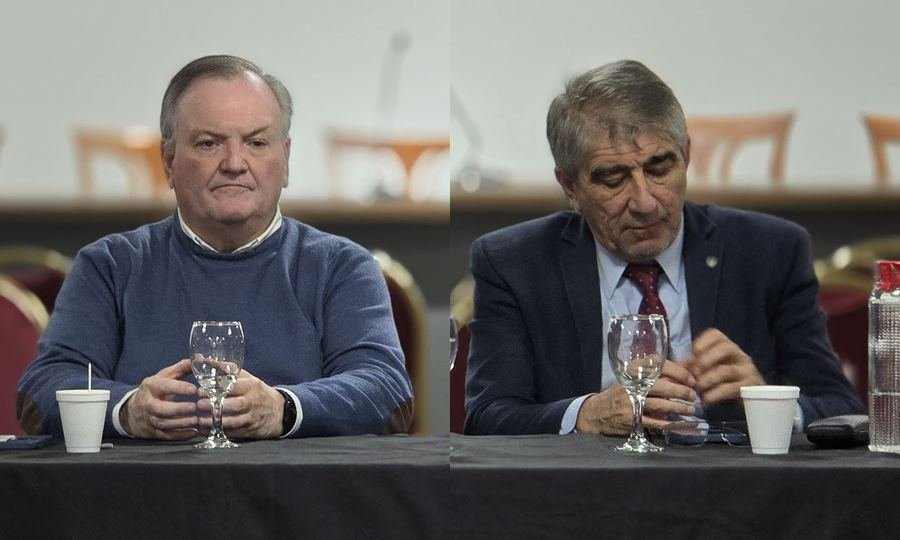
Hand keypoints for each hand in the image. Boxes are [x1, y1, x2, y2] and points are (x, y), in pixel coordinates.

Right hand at [120, 359, 198, 439]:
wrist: (135, 410)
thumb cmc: (155, 389)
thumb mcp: (165, 375)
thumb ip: (182, 367)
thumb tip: (200, 358)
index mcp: (151, 386)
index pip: (164, 387)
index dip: (179, 388)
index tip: (194, 389)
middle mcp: (149, 403)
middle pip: (160, 409)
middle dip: (178, 409)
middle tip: (195, 407)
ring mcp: (150, 419)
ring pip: (164, 423)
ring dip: (182, 423)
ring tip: (198, 420)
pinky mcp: (155, 431)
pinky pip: (167, 435)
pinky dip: (181, 435)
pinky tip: (194, 431)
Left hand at [197, 369, 284, 439]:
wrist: (279, 411)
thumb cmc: (257, 392)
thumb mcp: (247, 378)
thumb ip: (227, 370)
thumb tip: (205, 359)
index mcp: (252, 386)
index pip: (234, 387)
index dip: (216, 389)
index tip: (200, 391)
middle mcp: (253, 402)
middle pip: (235, 405)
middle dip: (215, 406)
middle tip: (199, 405)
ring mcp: (252, 418)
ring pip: (234, 421)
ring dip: (215, 422)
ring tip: (200, 420)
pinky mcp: (250, 431)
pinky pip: (233, 433)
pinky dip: (219, 432)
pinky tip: (206, 430)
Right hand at [575, 361, 697, 434]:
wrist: (596, 412)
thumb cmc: (621, 393)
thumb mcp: (634, 379)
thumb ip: (659, 374)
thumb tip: (687, 366)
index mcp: (632, 370)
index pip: (657, 364)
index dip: (677, 371)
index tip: (690, 378)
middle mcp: (630, 384)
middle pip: (660, 385)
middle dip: (680, 391)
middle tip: (693, 395)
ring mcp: (630, 402)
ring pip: (659, 404)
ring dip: (678, 408)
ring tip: (690, 409)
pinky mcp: (631, 419)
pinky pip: (654, 422)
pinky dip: (669, 424)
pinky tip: (679, 424)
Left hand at [683, 328, 764, 405]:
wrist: (752, 401)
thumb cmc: (727, 382)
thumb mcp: (711, 371)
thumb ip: (695, 366)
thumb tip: (677, 366)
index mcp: (728, 348)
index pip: (716, 334)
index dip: (701, 343)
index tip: (692, 355)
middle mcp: (739, 356)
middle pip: (725, 347)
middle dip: (705, 360)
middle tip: (694, 374)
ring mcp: (746, 371)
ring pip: (726, 370)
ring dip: (707, 380)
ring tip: (697, 389)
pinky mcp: (748, 388)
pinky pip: (730, 388)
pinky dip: (715, 395)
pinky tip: (706, 401)